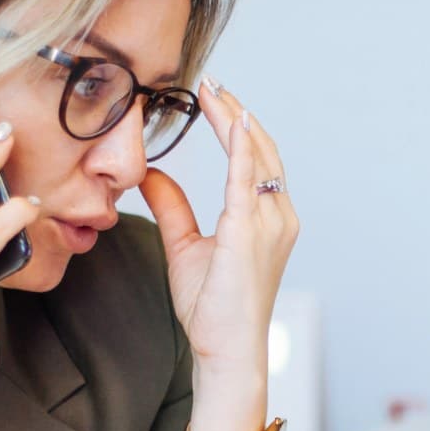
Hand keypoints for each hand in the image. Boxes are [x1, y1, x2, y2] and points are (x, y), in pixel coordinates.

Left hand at [140, 83, 298, 405]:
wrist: (225, 350)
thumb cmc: (213, 310)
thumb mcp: (185, 247)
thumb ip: (173, 207)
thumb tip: (152, 175)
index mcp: (267, 221)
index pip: (254, 160)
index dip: (236, 125)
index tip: (214, 96)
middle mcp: (277, 218)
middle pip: (262, 150)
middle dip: (236, 112)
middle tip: (212, 80)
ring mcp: (271, 225)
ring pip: (258, 157)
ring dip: (235, 119)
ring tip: (214, 90)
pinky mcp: (251, 234)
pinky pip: (248, 180)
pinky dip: (242, 147)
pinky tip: (232, 120)